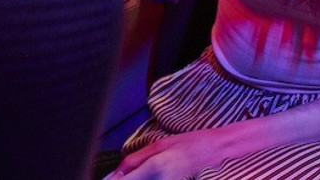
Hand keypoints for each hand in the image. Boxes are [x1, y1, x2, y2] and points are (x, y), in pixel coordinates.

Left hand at [105, 129, 225, 179]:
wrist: (212, 151)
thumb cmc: (188, 143)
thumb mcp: (159, 145)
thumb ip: (135, 159)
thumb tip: (116, 172)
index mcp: (154, 167)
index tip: (108, 178)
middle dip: (123, 179)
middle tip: (120, 174)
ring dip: (133, 179)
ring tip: (131, 173)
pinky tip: (143, 176)